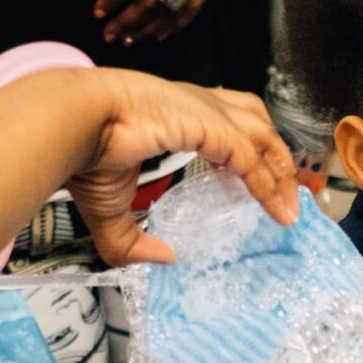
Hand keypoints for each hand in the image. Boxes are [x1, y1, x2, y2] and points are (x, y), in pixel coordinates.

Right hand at [57, 72, 299, 263]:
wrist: (72, 126)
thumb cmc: (85, 155)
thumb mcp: (111, 212)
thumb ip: (135, 240)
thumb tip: (165, 257)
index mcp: (177, 113)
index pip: (229, 125)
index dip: (251, 153)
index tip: (261, 187)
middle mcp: (198, 105)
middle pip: (257, 124)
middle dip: (277, 158)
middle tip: (290, 198)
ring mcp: (207, 110)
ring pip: (263, 137)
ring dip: (281, 172)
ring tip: (289, 208)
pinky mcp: (212, 124)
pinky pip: (252, 157)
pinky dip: (268, 184)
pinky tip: (277, 210)